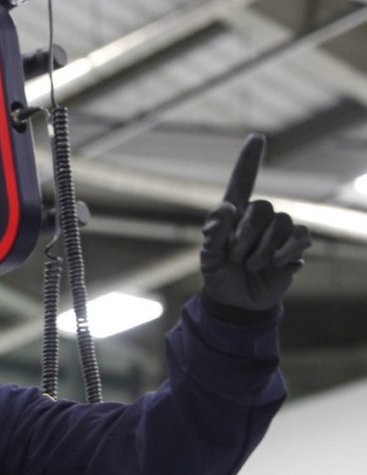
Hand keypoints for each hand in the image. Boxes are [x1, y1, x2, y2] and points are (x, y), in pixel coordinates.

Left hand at [200, 133, 311, 312]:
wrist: (237, 303)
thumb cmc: (219, 276)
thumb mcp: (208, 259)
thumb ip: (213, 235)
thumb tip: (227, 210)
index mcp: (232, 214)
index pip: (241, 181)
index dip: (249, 160)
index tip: (257, 137)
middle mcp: (256, 217)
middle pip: (261, 208)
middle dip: (245, 237)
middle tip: (235, 258)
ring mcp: (278, 230)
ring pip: (281, 222)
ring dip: (263, 250)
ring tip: (251, 265)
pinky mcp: (295, 245)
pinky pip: (300, 237)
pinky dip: (286, 253)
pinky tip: (276, 265)